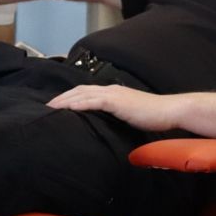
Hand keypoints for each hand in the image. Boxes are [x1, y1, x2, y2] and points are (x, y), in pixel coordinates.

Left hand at [48, 84, 174, 130]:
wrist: (169, 111)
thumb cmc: (153, 116)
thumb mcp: (130, 115)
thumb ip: (116, 116)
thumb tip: (105, 125)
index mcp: (113, 93)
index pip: (86, 92)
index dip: (69, 97)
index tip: (56, 106)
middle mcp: (111, 90)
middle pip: (80, 91)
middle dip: (62, 98)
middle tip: (46, 107)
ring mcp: (115, 94)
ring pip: (84, 94)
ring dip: (66, 100)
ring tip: (51, 108)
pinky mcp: (118, 102)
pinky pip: (95, 101)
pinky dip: (81, 103)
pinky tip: (70, 108)